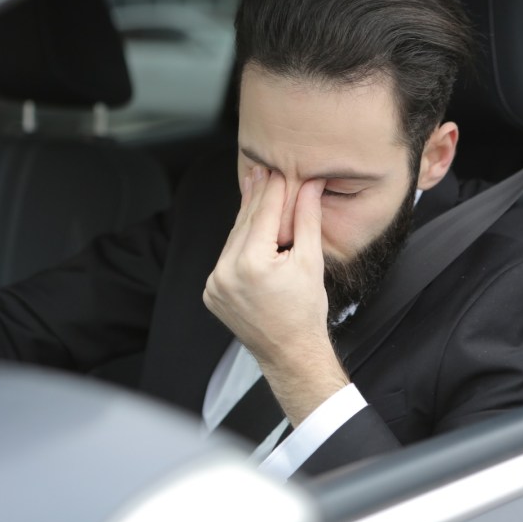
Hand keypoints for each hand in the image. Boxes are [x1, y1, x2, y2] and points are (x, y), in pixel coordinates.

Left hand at [203, 167, 348, 424]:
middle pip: (245, 223)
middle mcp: (227, 272)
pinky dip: (237, 243)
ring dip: (246, 217)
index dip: (273, 189)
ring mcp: (215, 284)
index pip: (264, 214)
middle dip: (256, 197)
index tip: (277, 169)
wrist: (290, 352)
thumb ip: (307, 219)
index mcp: (252, 263)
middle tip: (261, 169)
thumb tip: (310, 186)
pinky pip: (226, 259)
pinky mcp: (211, 292)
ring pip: (233, 240)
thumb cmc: (305, 311)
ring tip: (254, 190)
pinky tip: (247, 227)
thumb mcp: (311, 261)